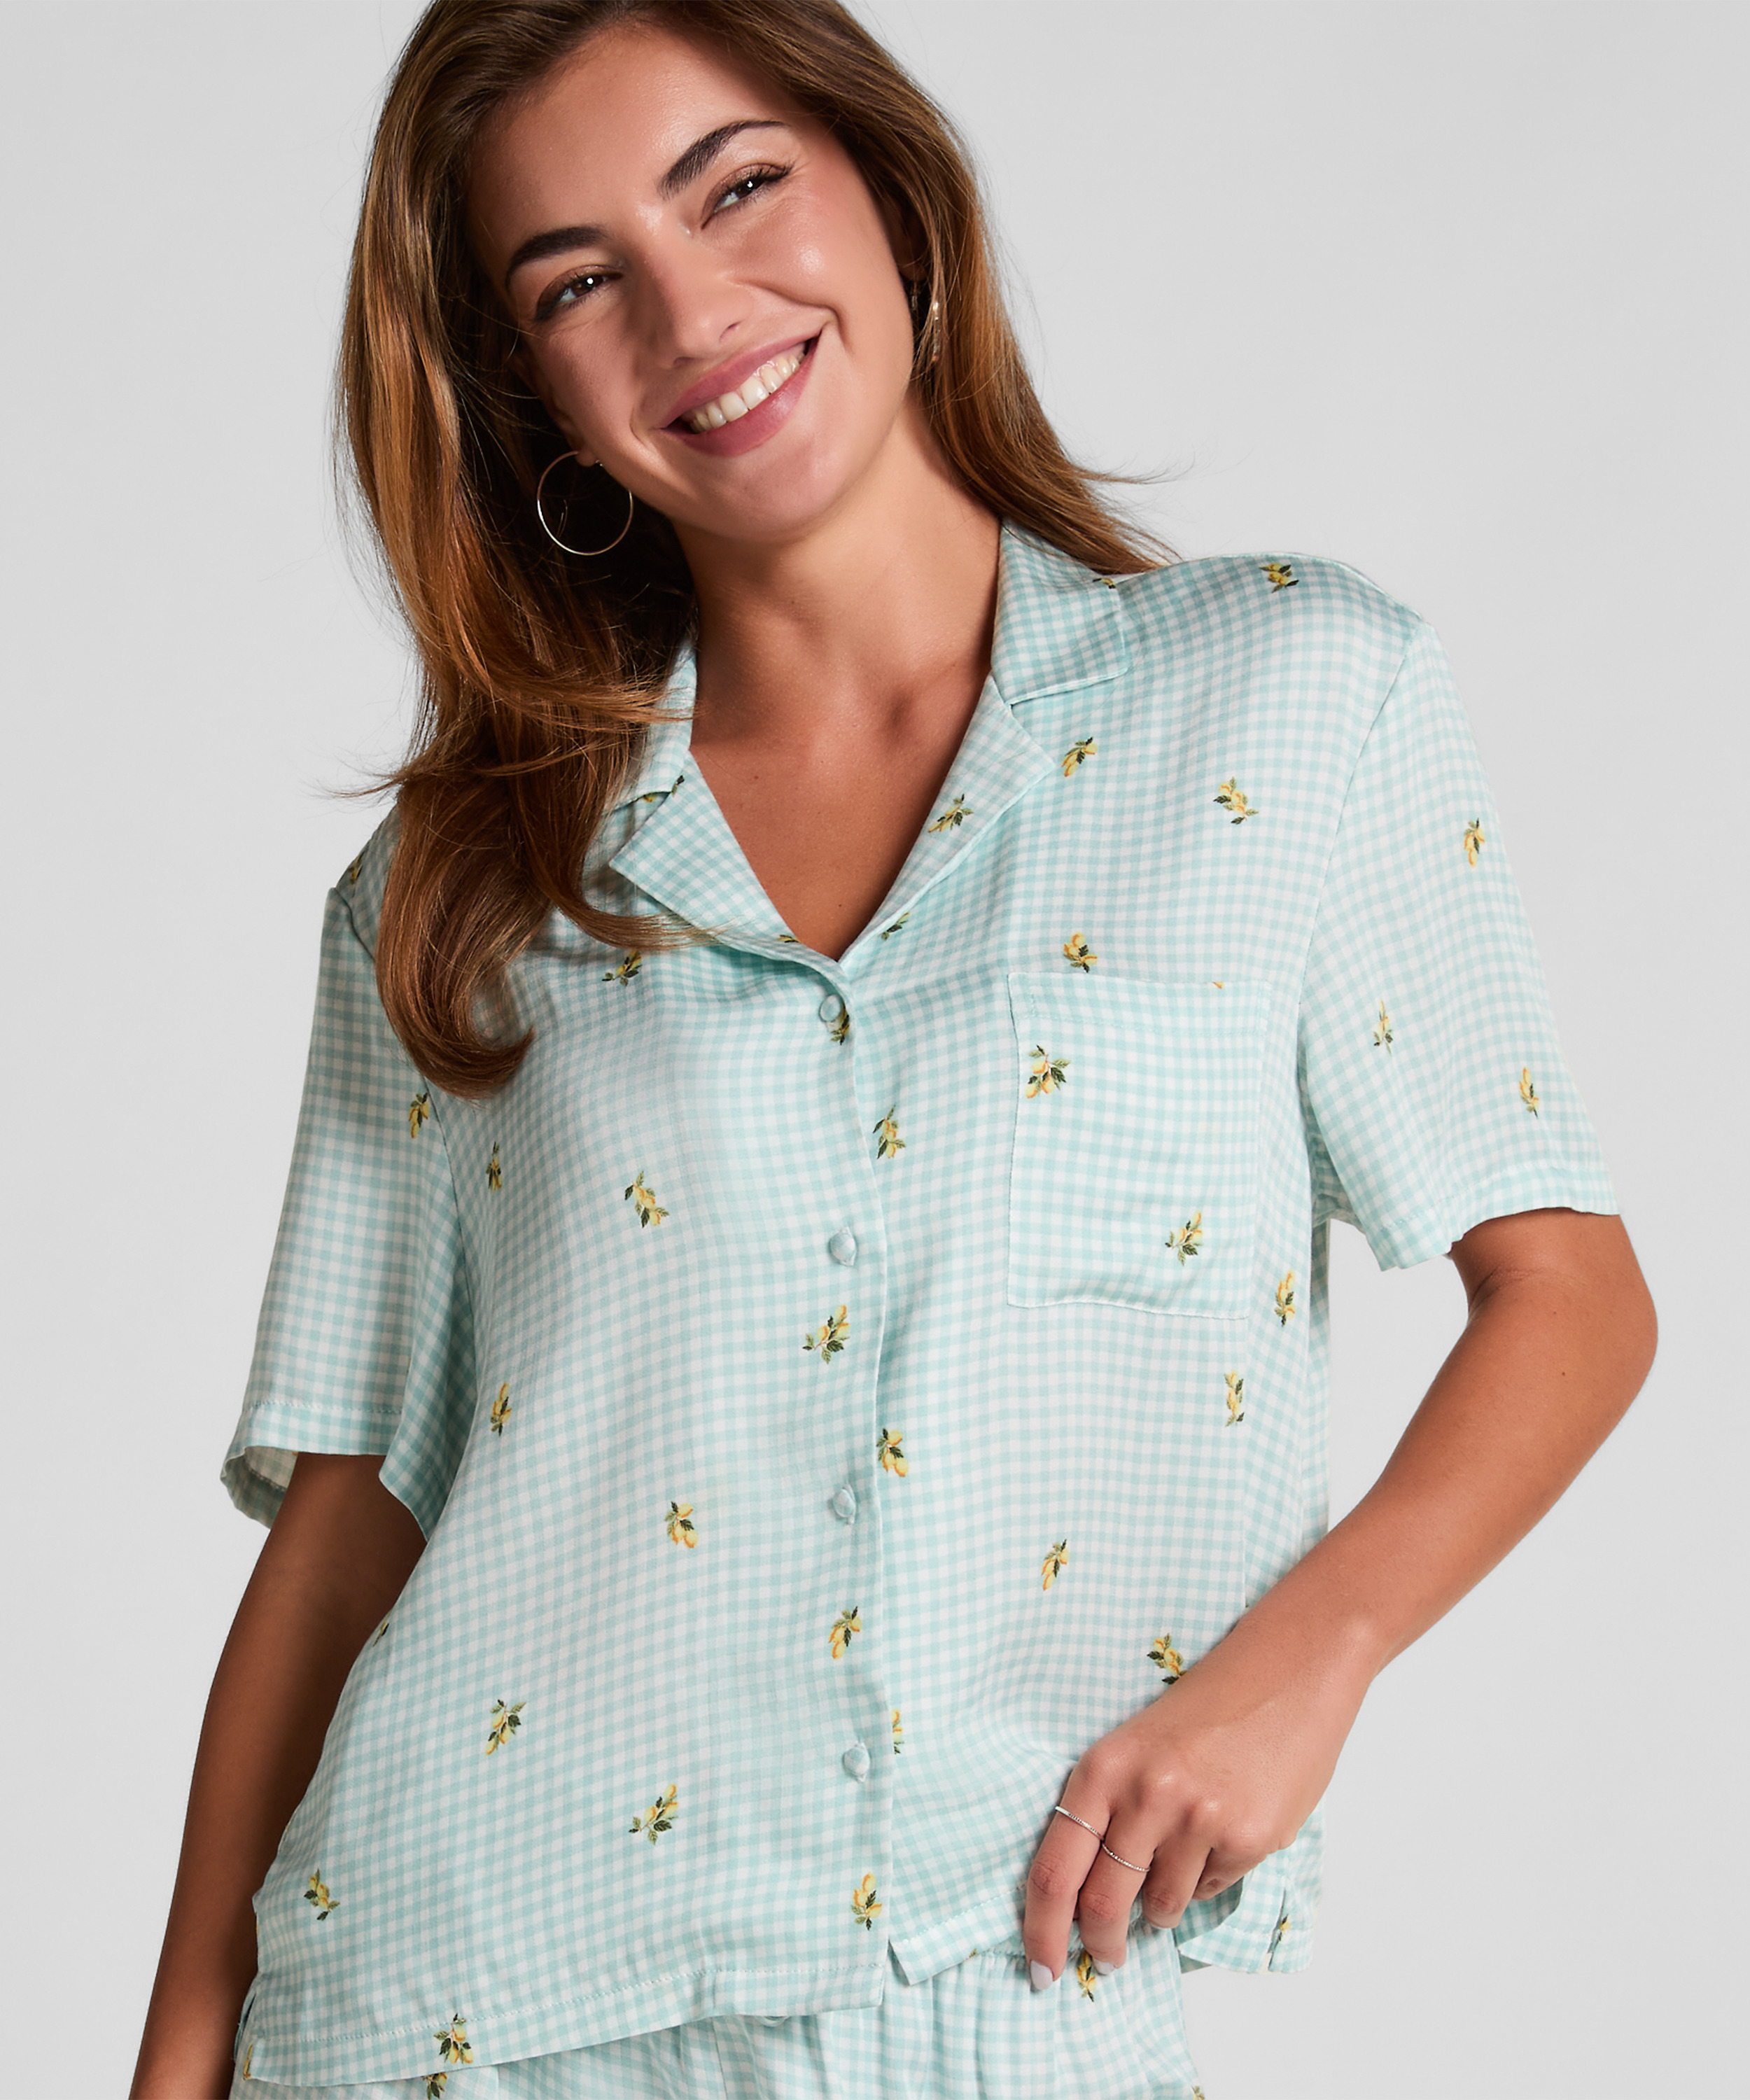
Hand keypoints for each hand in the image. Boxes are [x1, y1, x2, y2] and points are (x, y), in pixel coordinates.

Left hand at [1020, 1611, 1372, 1986]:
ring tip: (1179, 1859)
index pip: (1052, 1872)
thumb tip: (1086, 1895)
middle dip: (1100, 1946)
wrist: (1289, 1668)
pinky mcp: (1248, 1838)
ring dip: (1161, 1906)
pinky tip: (1224, 1831)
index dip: (1040, 1932)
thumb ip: (1110, 1810)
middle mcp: (1144, 1796)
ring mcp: (1198, 1820)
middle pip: (1101, 1907)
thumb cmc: (1208, 1705)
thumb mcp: (1136, 1745)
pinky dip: (1209, 1879)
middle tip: (1105, 1958)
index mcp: (1102, 1769)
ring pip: (1161, 1907)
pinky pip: (1211, 1891)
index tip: (1040, 1970)